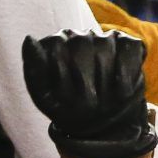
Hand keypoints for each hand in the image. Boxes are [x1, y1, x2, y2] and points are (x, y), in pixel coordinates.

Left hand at [23, 30, 153, 157]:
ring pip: (105, 45)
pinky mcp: (126, 44)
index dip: (62, 74)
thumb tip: (29, 38)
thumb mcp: (43, 93)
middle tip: (89, 104)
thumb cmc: (64, 106)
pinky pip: (129, 48)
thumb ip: (34, 67)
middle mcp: (77, 36)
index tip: (65, 98)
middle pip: (81, 44)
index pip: (56, 45)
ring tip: (104, 100)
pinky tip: (121, 92)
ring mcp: (103, 38)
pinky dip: (126, 72)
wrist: (96, 121)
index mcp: (52, 45)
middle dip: (85, 79)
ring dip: (105, 80)